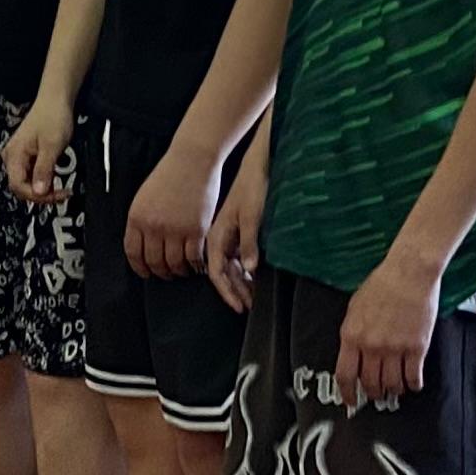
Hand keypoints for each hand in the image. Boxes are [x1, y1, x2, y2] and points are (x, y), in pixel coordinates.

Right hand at [2, 103, 73, 202]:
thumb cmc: (52, 116)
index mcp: (14, 154)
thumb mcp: (51, 147)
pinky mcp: (26, 155)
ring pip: (27, 182)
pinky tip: (55, 177)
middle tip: (60, 194)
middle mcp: (12, 156)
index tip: (55, 196)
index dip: (37, 195)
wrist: (55, 100)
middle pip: (21, 186)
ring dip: (44, 188)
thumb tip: (39, 192)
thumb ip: (44, 171)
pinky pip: (31, 174)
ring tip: (61, 187)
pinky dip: (44, 179)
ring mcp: (19, 156)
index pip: (18, 186)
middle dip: (41, 194)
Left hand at [125, 140, 222, 278]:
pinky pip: (194, 257)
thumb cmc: (170, 174)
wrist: (193, 159)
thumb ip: (143, 220)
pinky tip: (196, 263)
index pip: (133, 252)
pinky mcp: (197, 230)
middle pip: (154, 262)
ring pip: (174, 263)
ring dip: (178, 271)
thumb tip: (143, 243)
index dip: (139, 267)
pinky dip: (195, 264)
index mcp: (137, 217)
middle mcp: (154, 226)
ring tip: (182, 270)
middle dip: (160, 272)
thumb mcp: (145, 196)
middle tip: (166, 274)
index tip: (145, 273)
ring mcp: (176, 229)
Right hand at [208, 152, 268, 312]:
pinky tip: (256, 279)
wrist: (258, 167)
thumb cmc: (253, 188)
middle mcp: (220, 240)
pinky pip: (240, 259)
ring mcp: (230, 237)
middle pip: (225, 274)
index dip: (228, 292)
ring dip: (242, 284)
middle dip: (236, 292)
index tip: (239, 306)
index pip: (218, 273)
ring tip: (255, 298)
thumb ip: (250, 243)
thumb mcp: (252, 216)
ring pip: (233, 268)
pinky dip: (247, 272)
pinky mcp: (239, 234)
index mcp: (217, 236)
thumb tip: (250, 268)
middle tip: (250, 307)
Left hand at [335, 254, 442, 404]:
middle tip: (376, 394)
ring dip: (393, 390)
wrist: (409, 273)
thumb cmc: (381, 285)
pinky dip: (413, 384)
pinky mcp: (417, 347)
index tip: (350, 401)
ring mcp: (395, 348)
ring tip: (395, 389)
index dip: (347, 393)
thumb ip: (352, 333)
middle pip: (369, 383)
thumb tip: (353, 354)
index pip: (345, 374)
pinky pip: (414, 376)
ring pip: (392, 384)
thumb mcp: (355, 308)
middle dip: (372, 393)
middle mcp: (371, 346)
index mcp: (351, 336)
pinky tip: (413, 384)